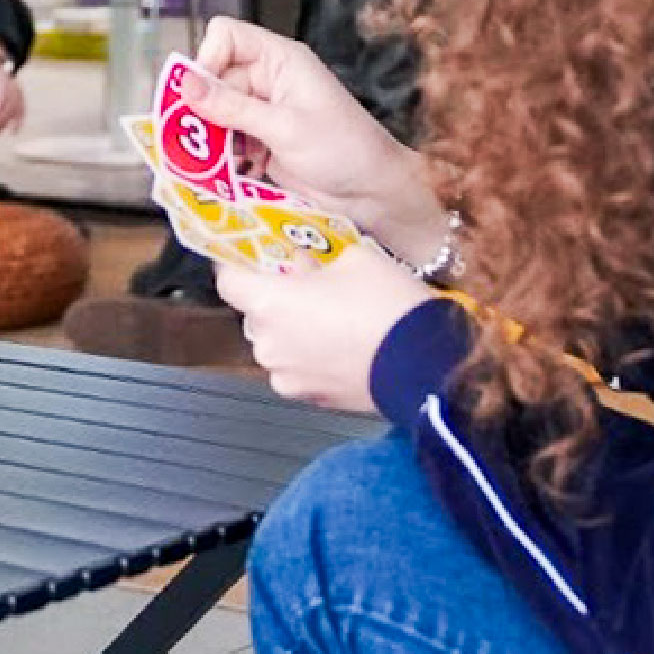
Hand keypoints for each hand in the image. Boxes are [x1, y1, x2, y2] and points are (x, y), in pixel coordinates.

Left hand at [0, 47, 24, 134]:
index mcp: (2, 81)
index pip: (1, 100)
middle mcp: (13, 85)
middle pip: (11, 106)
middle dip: (2, 121)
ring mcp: (18, 90)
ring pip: (18, 109)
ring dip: (11, 123)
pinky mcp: (20, 95)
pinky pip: (22, 109)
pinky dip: (19, 120)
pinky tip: (14, 131)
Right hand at [187, 16, 444, 250]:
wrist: (372, 193)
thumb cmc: (344, 150)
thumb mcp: (284, 127)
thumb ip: (232, 107)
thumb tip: (185, 84)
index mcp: (279, 60)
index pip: (226, 36)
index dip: (207, 59)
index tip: (199, 95)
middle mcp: (268, 80)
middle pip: (213, 80)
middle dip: (204, 111)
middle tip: (203, 141)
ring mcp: (263, 112)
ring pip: (214, 114)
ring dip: (213, 139)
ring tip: (224, 162)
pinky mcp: (260, 141)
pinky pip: (226, 140)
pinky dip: (224, 157)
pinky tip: (236, 172)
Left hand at [215, 247, 432, 413]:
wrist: (425, 363)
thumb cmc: (387, 304)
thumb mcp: (353, 258)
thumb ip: (314, 257)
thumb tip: (300, 261)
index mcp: (269, 304)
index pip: (227, 280)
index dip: (236, 265)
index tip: (249, 256)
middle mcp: (266, 344)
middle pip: (254, 312)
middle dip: (275, 296)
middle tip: (306, 282)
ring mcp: (285, 376)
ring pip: (276, 342)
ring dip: (292, 328)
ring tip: (330, 316)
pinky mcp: (308, 397)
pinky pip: (295, 367)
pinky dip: (308, 355)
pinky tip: (340, 345)